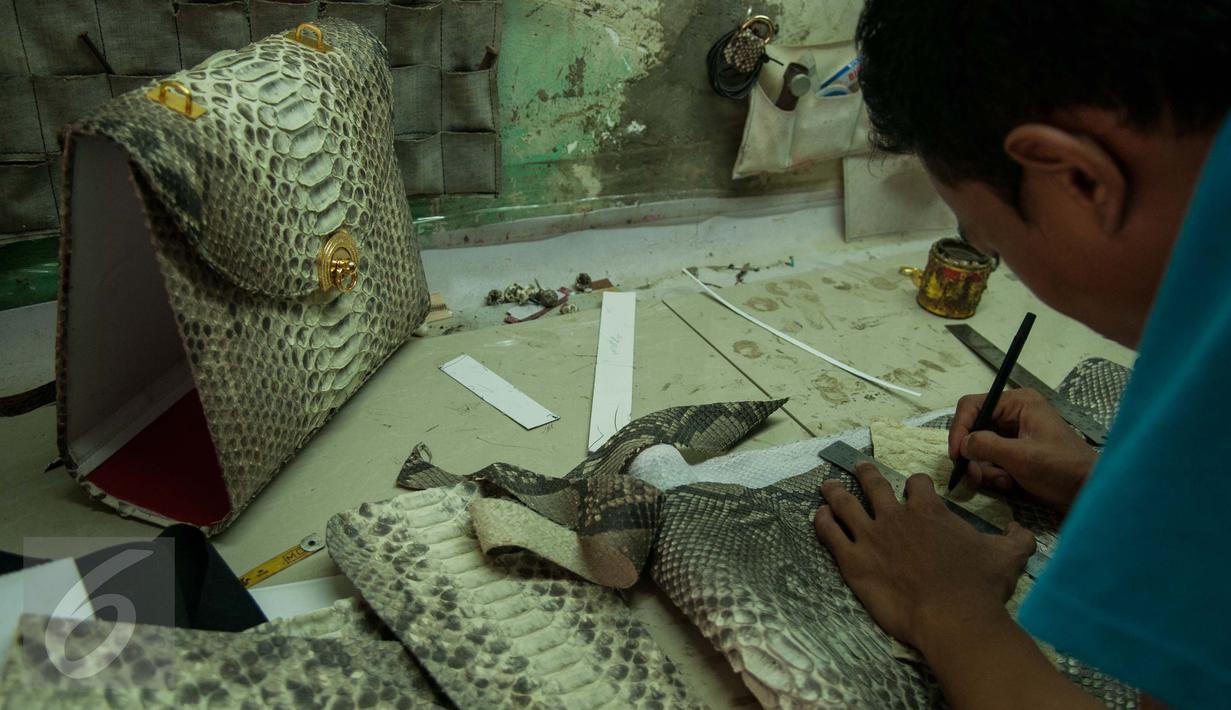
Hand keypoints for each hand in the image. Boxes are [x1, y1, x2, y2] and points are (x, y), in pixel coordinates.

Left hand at [814, 463, 1035, 652]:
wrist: (952, 616)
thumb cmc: (980, 586)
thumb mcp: (1009, 556)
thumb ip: (1016, 538)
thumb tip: (1021, 530)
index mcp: (928, 509)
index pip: (917, 483)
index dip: (915, 484)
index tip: (913, 487)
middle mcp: (895, 516)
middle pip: (874, 484)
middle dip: (866, 473)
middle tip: (859, 466)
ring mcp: (870, 536)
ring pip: (845, 504)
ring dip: (834, 492)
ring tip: (826, 484)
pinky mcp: (853, 561)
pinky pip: (830, 534)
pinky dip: (822, 521)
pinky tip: (818, 515)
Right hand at [948, 389, 1096, 510]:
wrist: (1088, 493)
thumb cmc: (1061, 469)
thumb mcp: (1021, 457)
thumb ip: (987, 446)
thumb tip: (962, 445)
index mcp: (1018, 403)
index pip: (973, 406)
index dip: (959, 428)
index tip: (956, 455)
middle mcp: (1013, 415)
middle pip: (974, 429)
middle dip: (972, 455)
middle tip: (973, 477)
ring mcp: (1013, 436)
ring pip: (979, 449)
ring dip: (985, 469)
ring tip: (1003, 482)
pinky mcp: (1014, 455)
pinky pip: (990, 462)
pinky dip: (994, 475)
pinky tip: (1010, 484)